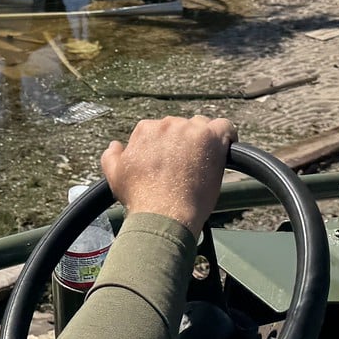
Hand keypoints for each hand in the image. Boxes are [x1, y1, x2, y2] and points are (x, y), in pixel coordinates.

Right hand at [101, 115, 233, 234]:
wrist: (163, 214)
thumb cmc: (141, 198)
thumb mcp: (114, 175)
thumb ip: (111, 155)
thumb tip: (116, 145)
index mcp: (145, 130)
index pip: (160, 130)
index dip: (166, 148)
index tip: (171, 163)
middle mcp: (167, 124)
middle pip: (182, 128)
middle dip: (184, 144)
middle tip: (187, 168)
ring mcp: (190, 130)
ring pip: (202, 126)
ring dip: (203, 140)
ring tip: (204, 162)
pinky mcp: (210, 138)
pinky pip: (225, 126)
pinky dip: (228, 135)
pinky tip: (226, 148)